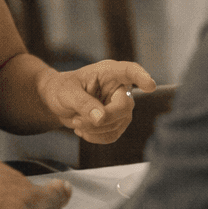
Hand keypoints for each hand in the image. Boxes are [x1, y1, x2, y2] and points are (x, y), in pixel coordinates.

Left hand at [38, 60, 155, 143]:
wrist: (57, 101)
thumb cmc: (62, 89)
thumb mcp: (67, 93)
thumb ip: (83, 103)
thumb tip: (100, 118)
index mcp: (108, 72)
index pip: (129, 71)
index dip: (141, 77)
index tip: (150, 86)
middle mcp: (118, 87)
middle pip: (125, 105)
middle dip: (104, 118)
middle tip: (77, 121)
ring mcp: (119, 106)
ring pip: (119, 123)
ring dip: (95, 129)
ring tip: (76, 122)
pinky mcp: (117, 121)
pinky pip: (114, 134)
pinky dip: (97, 137)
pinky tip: (83, 130)